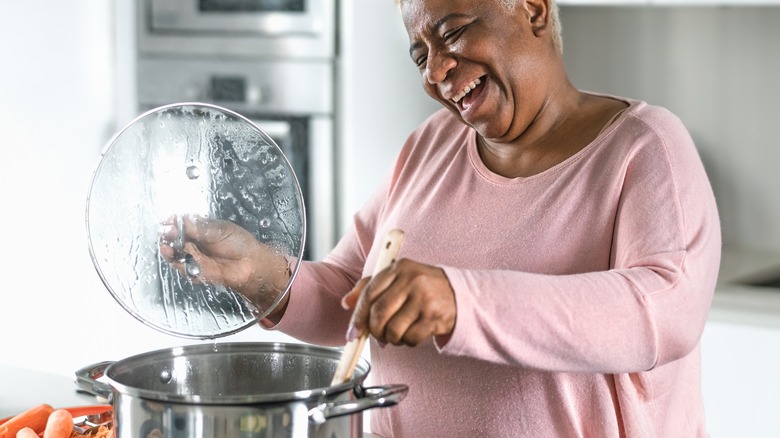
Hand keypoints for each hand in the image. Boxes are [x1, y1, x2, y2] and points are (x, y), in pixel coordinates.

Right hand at [159, 215, 290, 315]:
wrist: (251, 263)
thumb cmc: (238, 243)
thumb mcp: (219, 230)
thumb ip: (200, 227)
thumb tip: (180, 219)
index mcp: (198, 230)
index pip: (179, 225)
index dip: (172, 223)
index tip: (168, 221)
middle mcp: (193, 244)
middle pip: (172, 240)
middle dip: (167, 236)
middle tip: (167, 233)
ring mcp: (194, 258)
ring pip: (174, 255)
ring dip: (168, 252)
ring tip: (167, 248)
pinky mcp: (196, 272)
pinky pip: (184, 269)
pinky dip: (180, 265)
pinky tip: (179, 260)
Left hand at [341, 259, 456, 346]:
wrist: (460, 294)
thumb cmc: (423, 287)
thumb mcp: (398, 278)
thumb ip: (370, 287)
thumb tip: (346, 302)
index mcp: (399, 268)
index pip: (370, 293)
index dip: (358, 315)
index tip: (353, 331)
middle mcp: (412, 280)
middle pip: (379, 313)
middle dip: (374, 331)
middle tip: (377, 336)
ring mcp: (425, 299)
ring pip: (393, 329)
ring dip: (391, 339)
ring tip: (396, 335)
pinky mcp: (435, 317)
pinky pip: (411, 338)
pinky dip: (407, 342)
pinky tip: (412, 335)